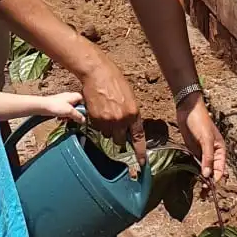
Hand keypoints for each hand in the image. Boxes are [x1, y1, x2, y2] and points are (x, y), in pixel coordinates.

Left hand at [42, 90, 83, 121]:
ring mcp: (63, 100)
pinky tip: (59, 118)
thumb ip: (78, 116)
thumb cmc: (56, 106)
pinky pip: (63, 111)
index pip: (83, 101)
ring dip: (67, 116)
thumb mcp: (70, 112)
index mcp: (74, 96)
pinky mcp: (57, 105)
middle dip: (74, 114)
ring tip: (63, 119)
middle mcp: (69, 97)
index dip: (83, 109)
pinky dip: (62, 115)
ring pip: (69, 110)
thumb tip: (84, 120)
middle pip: (76, 107)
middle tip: (71, 119)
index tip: (81, 116)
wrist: (42, 106)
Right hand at [80, 49, 145, 172]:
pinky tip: (98, 110)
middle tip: (115, 126)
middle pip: (120, 141)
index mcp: (134, 114)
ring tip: (105, 113)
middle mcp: (122, 120)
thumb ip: (131, 114)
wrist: (97, 74)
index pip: (138, 138)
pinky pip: (97, 129)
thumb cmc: (115, 81)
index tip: (142, 163)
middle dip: (118, 136)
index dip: (140, 152)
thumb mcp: (129, 97)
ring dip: (107, 129)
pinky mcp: (95, 120)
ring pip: (107, 135)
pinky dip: (98, 123)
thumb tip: (129, 126)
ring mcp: (107, 121)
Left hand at [177, 95, 225, 186]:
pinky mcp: (193, 152)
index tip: (210, 187)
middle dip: (210, 182)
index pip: (221, 169)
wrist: (187, 110)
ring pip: (204, 170)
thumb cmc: (200, 122)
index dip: (216, 179)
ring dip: (202, 180)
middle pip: (213, 172)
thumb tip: (207, 175)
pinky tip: (192, 181)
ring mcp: (202, 153)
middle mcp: (213, 154)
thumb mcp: (206, 139)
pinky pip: (195, 165)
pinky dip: (195, 173)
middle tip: (204, 194)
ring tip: (199, 193)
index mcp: (220, 151)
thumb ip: (207, 157)